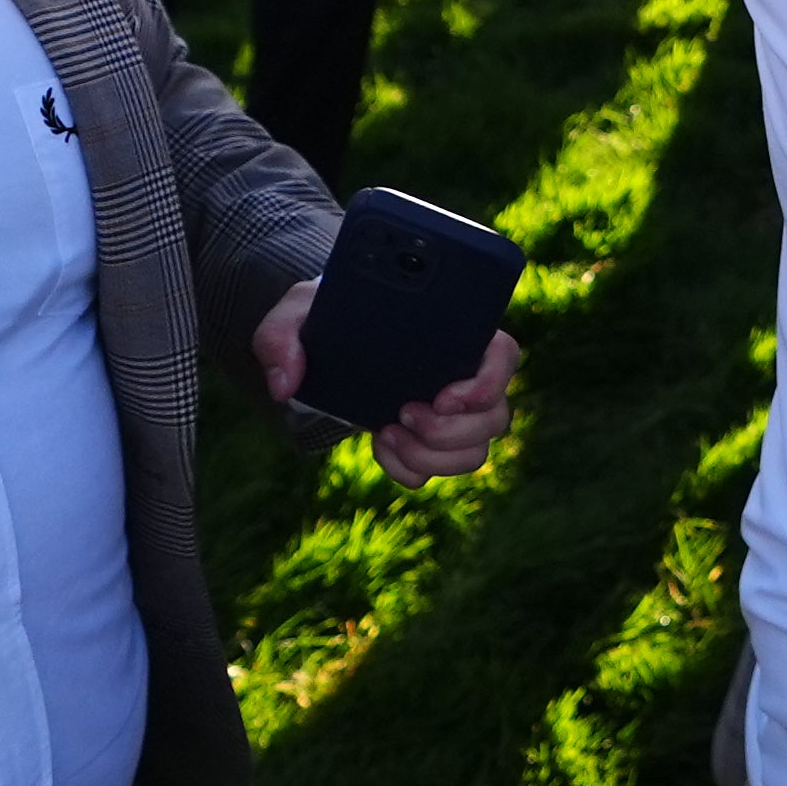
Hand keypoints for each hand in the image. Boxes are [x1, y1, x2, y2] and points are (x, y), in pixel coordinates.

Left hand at [247, 292, 518, 483]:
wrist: (325, 347)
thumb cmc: (328, 318)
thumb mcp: (296, 313)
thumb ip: (282, 336)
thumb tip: (285, 383)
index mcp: (455, 333)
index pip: (504, 355)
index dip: (488, 382)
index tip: (441, 394)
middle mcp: (464, 375)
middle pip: (496, 415)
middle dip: (451, 430)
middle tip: (402, 414)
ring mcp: (451, 413)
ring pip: (476, 450)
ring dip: (434, 455)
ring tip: (387, 433)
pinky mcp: (428, 440)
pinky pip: (438, 472)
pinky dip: (410, 468)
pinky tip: (380, 444)